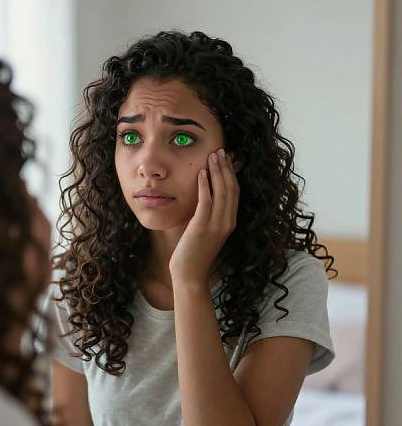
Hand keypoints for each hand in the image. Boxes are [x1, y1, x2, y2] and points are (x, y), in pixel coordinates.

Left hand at [169, 148, 239, 284]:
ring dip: (217, 171)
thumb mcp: (206, 229)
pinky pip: (206, 201)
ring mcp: (217, 225)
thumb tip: (205, 194)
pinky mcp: (202, 227)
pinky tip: (201, 173)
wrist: (190, 274)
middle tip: (221, 150)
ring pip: (221, 192)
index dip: (232, 173)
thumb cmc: (195, 252)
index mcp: (230, 221)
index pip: (235, 192)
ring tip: (213, 155)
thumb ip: (208, 213)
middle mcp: (227, 222)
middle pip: (231, 188)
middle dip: (226, 167)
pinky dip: (205, 185)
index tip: (227, 158)